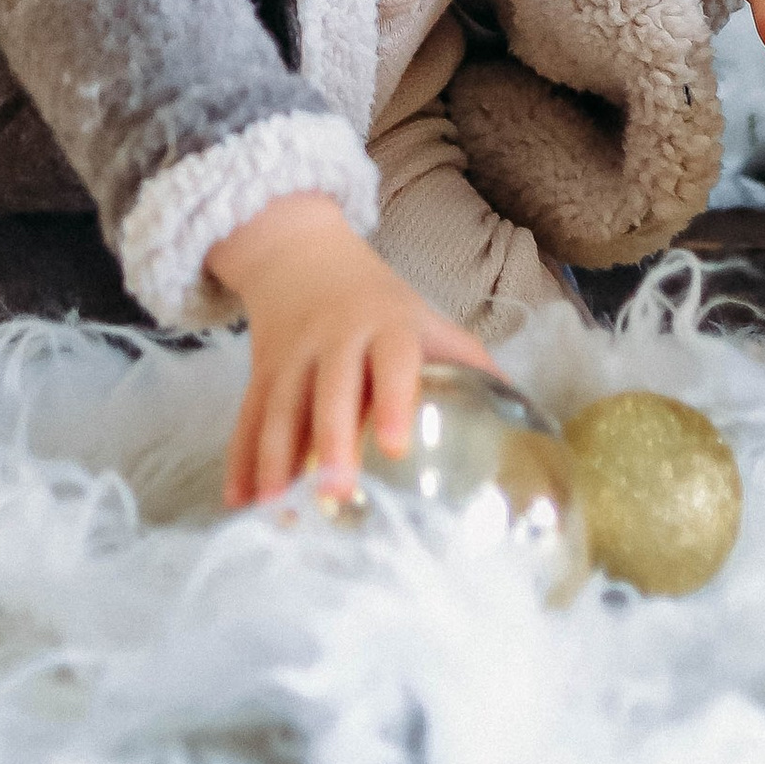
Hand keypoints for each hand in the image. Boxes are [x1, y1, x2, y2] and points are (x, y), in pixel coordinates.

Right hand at [203, 191, 491, 508]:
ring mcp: (291, 356)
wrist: (299, 253)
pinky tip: (238, 501)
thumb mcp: (424, 317)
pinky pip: (247, 418)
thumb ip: (465, 361)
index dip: (393, 398)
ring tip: (275, 510)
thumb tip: (526, 415)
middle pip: (328, 390)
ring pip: (279, 408)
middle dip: (328, 441)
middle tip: (333, 493)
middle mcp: (333, 340)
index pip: (392, 359)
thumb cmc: (378, 302)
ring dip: (274, 459)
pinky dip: (240, 460)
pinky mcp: (259, 373)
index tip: (396, 445)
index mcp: (384, 325)